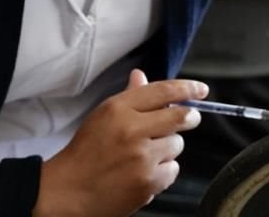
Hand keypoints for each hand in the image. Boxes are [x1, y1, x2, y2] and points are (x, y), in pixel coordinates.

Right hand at [33, 69, 206, 216]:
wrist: (67, 193)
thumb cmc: (86, 152)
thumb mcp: (103, 116)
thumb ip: (129, 97)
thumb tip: (142, 76)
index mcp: (118, 109)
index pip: (163, 91)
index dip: (188, 88)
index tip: (202, 89)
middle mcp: (131, 130)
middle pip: (181, 116)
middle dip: (190, 116)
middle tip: (188, 118)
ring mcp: (141, 158)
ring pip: (177, 144)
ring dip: (169, 148)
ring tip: (146, 154)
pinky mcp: (147, 182)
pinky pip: (173, 170)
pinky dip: (163, 171)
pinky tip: (144, 172)